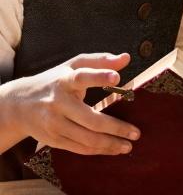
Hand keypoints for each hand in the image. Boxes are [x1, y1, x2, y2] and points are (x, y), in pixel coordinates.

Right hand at [0, 53, 140, 154]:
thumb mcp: (75, 65)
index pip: (82, 77)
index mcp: (65, 80)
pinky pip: (79, 148)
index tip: (117, 77)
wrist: (19, 104)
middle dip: (116, 127)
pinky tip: (113, 149)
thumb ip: (101, 61)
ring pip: (86, 138)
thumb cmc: (56, 80)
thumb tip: (126, 58)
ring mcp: (54, 124)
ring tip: (129, 144)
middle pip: (90, 119)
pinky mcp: (53, 139)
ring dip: (110, 143)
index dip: (99, 76)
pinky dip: (98, 150)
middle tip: (136, 132)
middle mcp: (58, 103)